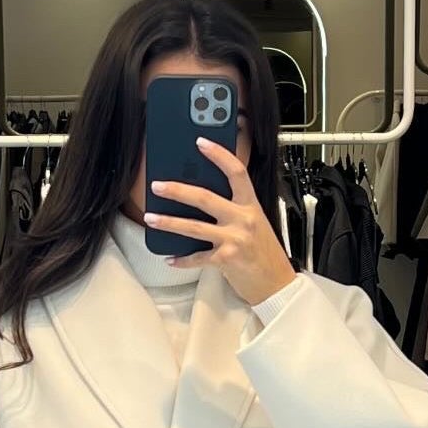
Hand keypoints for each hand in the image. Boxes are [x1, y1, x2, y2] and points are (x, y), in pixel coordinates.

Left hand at [145, 136, 295, 306]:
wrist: (276, 283)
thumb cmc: (264, 253)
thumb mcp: (255, 223)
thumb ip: (235, 208)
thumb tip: (204, 198)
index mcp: (251, 205)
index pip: (236, 172)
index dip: (218, 155)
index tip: (201, 143)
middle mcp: (243, 219)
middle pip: (205, 198)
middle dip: (177, 190)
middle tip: (157, 186)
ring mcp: (234, 239)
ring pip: (194, 227)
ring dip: (169, 222)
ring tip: (151, 218)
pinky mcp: (226, 260)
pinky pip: (197, 258)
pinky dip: (182, 260)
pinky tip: (170, 258)